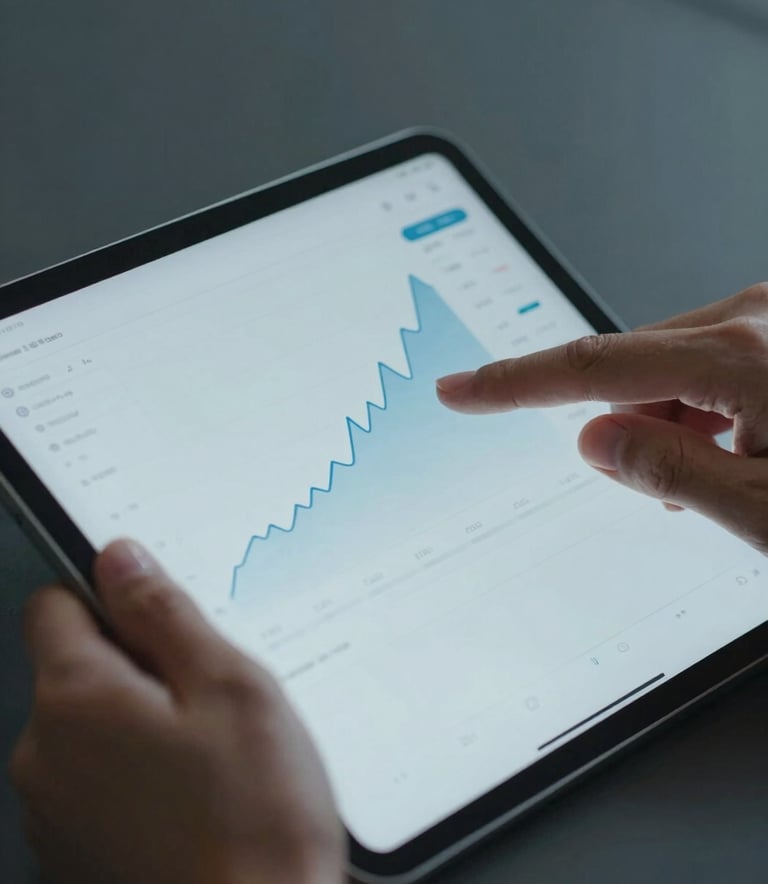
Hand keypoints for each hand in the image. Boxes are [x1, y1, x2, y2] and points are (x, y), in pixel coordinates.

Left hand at [9, 539, 344, 883]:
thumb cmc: (253, 822)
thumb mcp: (229, 685)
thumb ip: (163, 613)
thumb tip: (121, 560)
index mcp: (75, 701)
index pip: (56, 603)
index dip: (111, 596)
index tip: (158, 614)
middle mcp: (44, 757)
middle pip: (75, 667)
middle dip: (138, 666)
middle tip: (209, 696)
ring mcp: (54, 813)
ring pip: (90, 726)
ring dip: (141, 722)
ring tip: (210, 753)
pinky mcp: (75, 853)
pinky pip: (96, 781)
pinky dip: (137, 773)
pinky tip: (196, 795)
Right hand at [437, 282, 767, 553]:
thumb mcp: (763, 508)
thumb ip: (671, 471)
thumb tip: (594, 440)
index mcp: (743, 353)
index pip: (596, 369)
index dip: (515, 383)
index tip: (459, 389)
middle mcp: (751, 316)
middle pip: (632, 370)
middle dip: (635, 427)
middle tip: (681, 492)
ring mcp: (763, 317)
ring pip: (667, 370)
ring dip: (674, 422)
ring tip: (732, 471)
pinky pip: (702, 363)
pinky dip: (700, 408)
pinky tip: (741, 444)